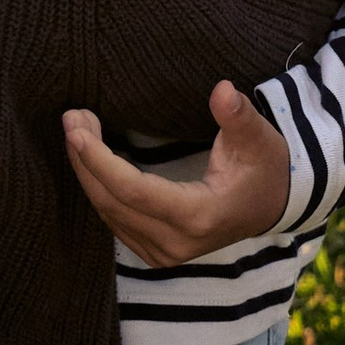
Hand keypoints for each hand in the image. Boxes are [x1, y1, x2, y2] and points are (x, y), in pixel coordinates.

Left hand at [61, 80, 293, 270]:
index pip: (134, 191)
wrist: (271, 206)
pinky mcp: (155, 252)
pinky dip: (98, 187)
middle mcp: (176, 243)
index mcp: (199, 217)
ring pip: (108, 212)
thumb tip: (222, 90)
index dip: (99, 161)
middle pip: (112, 202)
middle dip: (84, 159)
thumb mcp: (259, 138)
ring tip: (79, 127)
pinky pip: (114, 220)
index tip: (75, 129)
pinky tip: (90, 157)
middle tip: (72, 117)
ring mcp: (164, 254)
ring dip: (86, 171)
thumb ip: (238, 115)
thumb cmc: (264, 168)